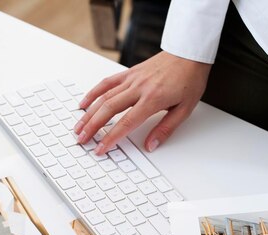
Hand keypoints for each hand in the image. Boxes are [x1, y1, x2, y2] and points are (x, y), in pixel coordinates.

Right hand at [74, 51, 211, 154]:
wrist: (188, 53)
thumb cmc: (189, 80)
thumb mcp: (184, 109)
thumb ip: (165, 129)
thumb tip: (151, 146)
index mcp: (153, 99)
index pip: (126, 123)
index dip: (111, 137)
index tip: (101, 148)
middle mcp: (138, 88)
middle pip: (108, 110)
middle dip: (92, 127)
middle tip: (82, 140)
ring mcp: (131, 79)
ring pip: (103, 97)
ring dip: (89, 113)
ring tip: (78, 127)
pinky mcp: (128, 73)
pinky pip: (106, 83)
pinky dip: (93, 93)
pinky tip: (84, 103)